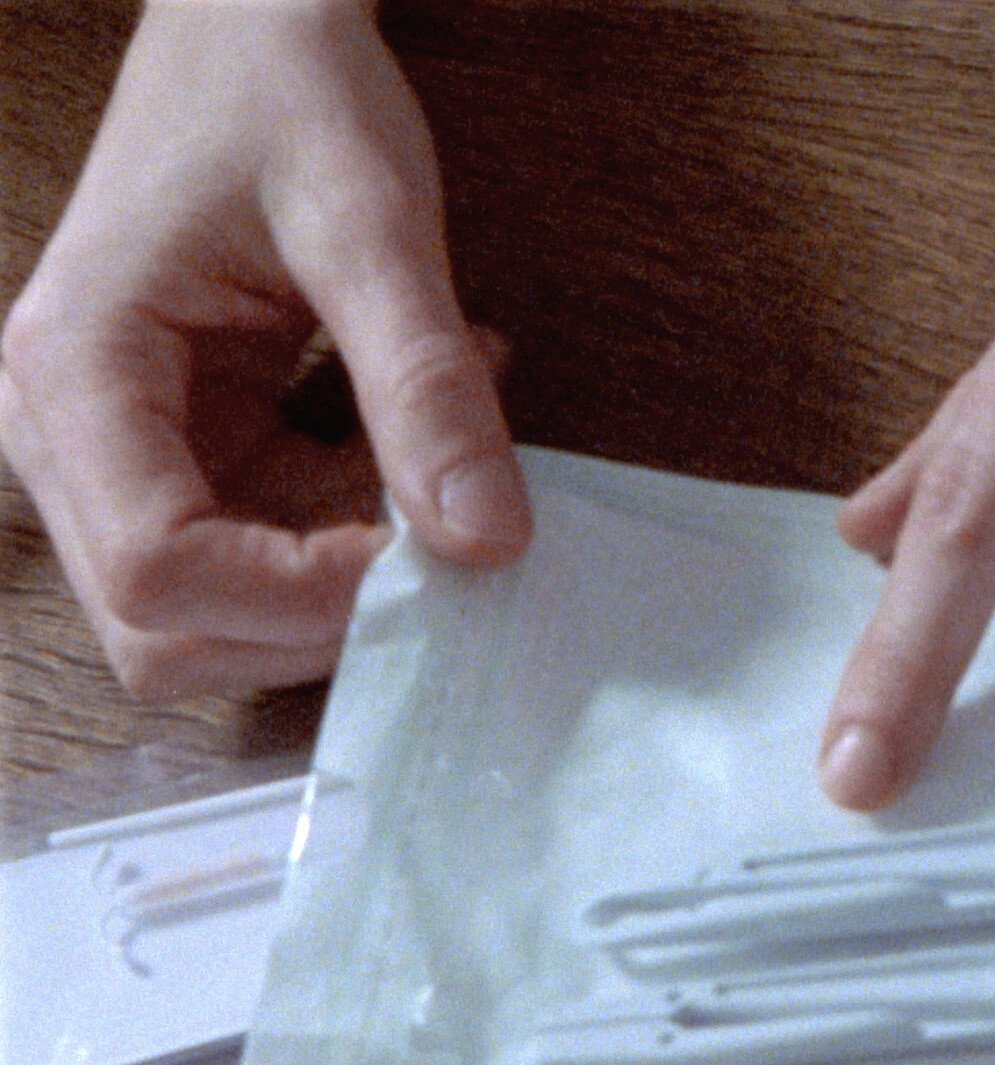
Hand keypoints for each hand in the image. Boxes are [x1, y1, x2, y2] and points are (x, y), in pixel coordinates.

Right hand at [0, 0, 529, 697]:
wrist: (253, 24)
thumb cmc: (284, 91)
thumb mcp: (371, 223)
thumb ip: (426, 384)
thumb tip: (485, 539)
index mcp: (73, 369)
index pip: (160, 569)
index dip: (304, 595)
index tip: (435, 553)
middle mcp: (64, 435)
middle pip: (167, 628)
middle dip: (318, 612)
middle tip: (445, 527)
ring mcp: (116, 457)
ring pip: (219, 616)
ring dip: (345, 573)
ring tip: (428, 453)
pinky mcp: (181, 457)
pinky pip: (266, 554)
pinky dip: (354, 528)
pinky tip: (407, 440)